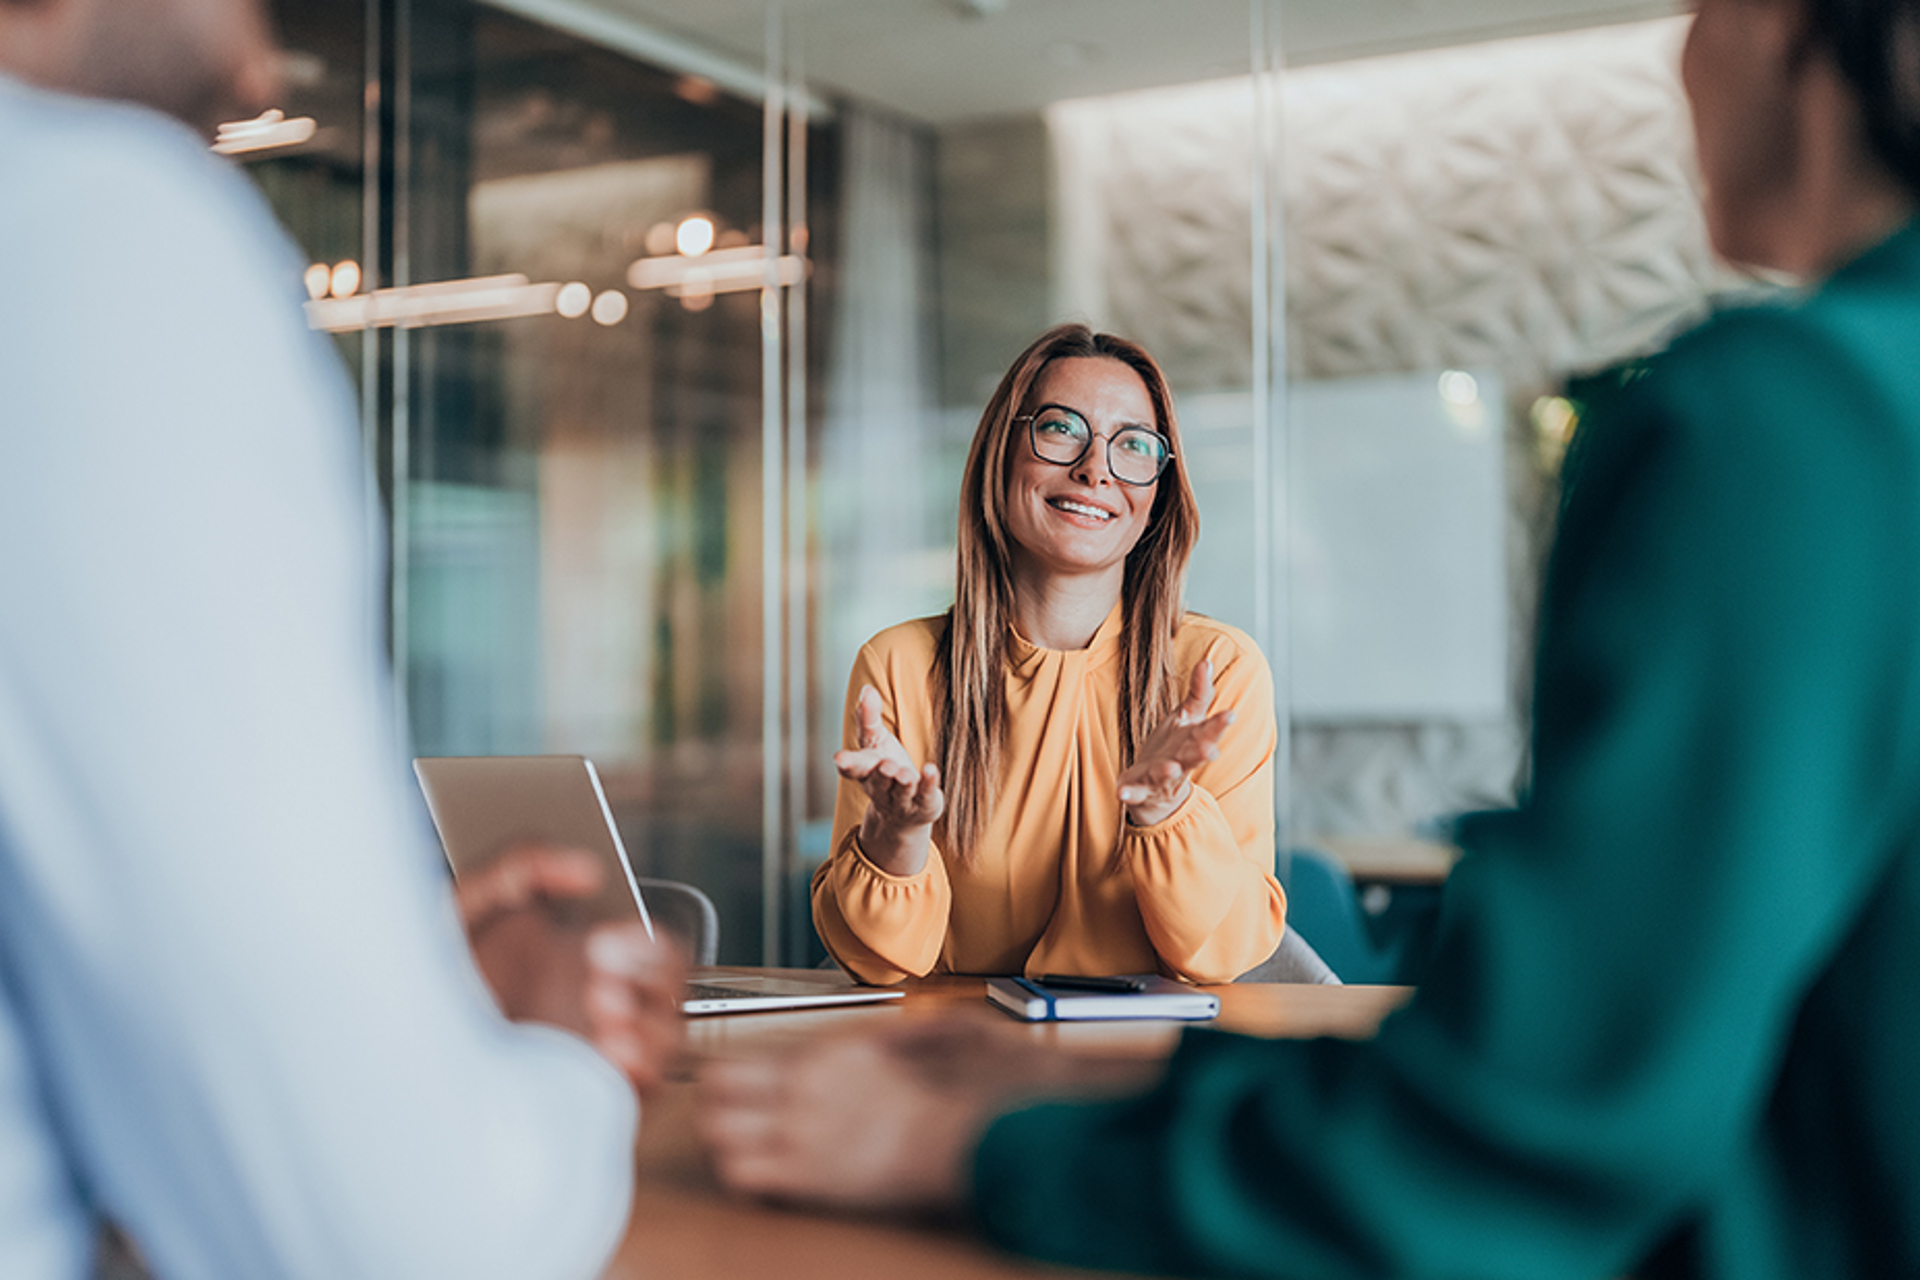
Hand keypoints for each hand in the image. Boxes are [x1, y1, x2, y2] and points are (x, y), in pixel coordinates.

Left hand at [459, 845, 685, 1093]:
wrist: (401, 1053)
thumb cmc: (439, 978)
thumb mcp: (470, 905)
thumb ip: (523, 864)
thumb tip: (587, 870)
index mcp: (589, 959)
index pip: (653, 949)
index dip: (643, 945)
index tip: (600, 943)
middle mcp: (604, 1007)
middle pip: (669, 991)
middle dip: (648, 979)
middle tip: (597, 973)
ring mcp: (602, 1055)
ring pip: (664, 1041)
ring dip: (646, 1026)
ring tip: (601, 1014)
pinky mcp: (596, 1099)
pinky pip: (644, 1089)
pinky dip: (638, 1072)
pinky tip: (605, 1055)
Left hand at [698, 1018, 1156, 1211]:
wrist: (954, 1141)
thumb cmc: (945, 1100)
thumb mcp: (914, 1044)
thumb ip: (891, 1036)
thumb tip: (887, 1030)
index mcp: (820, 1058)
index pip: (737, 1062)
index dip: (725, 1084)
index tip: (728, 1096)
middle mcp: (798, 1088)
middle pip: (710, 1093)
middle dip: (712, 1111)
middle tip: (724, 1126)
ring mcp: (795, 1131)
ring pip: (716, 1135)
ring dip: (723, 1147)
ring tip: (741, 1157)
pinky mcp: (802, 1174)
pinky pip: (739, 1177)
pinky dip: (741, 1182)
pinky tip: (761, 1185)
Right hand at [833, 685, 944, 875]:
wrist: (903, 813)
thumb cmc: (884, 765)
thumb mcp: (875, 741)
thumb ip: (868, 718)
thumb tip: (866, 688)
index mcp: (865, 770)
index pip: (853, 767)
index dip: (846, 763)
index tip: (839, 758)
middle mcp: (880, 787)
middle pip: (878, 781)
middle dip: (881, 774)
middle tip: (885, 765)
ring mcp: (902, 799)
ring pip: (901, 791)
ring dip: (903, 782)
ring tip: (906, 775)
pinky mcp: (923, 803)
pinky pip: (926, 793)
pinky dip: (929, 782)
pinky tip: (931, 769)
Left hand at [1117, 659, 1234, 826]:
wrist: (1155, 789)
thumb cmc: (1175, 747)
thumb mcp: (1187, 717)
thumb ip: (1199, 693)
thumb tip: (1206, 661)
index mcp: (1194, 742)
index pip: (1209, 731)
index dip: (1220, 724)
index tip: (1231, 714)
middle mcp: (1181, 761)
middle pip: (1193, 757)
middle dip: (1202, 753)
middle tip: (1211, 750)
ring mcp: (1160, 777)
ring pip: (1166, 775)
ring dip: (1168, 771)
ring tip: (1170, 768)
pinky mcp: (1139, 789)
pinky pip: (1134, 793)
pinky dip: (1129, 793)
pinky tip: (1122, 793)